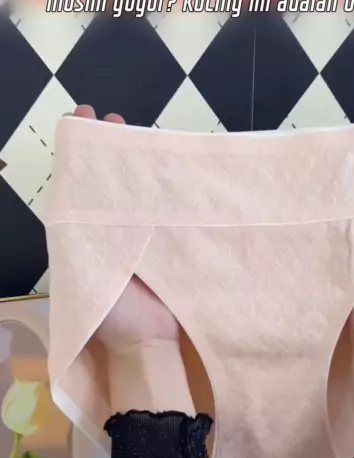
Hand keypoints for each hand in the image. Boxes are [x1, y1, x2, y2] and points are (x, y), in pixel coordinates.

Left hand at [72, 105, 179, 352]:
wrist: (149, 341)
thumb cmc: (110, 310)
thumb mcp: (81, 266)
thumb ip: (78, 232)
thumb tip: (74, 183)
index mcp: (84, 233)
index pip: (78, 182)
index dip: (80, 149)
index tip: (84, 116)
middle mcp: (111, 229)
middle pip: (109, 179)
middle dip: (111, 146)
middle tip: (117, 118)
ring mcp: (141, 234)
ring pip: (138, 188)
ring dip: (139, 160)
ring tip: (141, 131)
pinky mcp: (167, 241)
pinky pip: (166, 207)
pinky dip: (169, 186)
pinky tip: (175, 164)